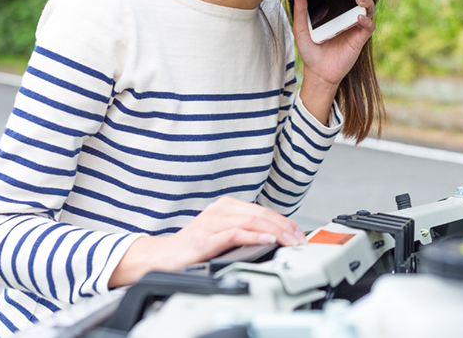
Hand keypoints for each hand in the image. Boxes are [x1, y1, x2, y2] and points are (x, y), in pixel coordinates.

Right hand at [109, 197, 305, 287]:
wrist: (163, 256)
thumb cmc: (193, 246)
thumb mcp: (223, 234)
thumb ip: (244, 231)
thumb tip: (274, 238)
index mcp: (226, 206)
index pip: (262, 210)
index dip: (283, 221)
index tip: (298, 234)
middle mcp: (220, 210)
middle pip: (260, 214)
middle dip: (284, 227)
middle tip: (299, 239)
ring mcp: (212, 222)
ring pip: (251, 221)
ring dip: (275, 232)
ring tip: (289, 241)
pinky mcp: (206, 238)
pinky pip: (235, 234)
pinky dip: (254, 237)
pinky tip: (267, 241)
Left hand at [292, 0, 376, 121]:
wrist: (317, 72)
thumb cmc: (310, 51)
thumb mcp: (301, 29)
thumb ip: (300, 11)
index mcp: (336, 11)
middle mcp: (348, 16)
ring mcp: (355, 27)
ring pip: (369, 8)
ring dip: (367, 1)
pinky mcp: (360, 38)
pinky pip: (369, 26)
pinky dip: (366, 20)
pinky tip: (358, 18)